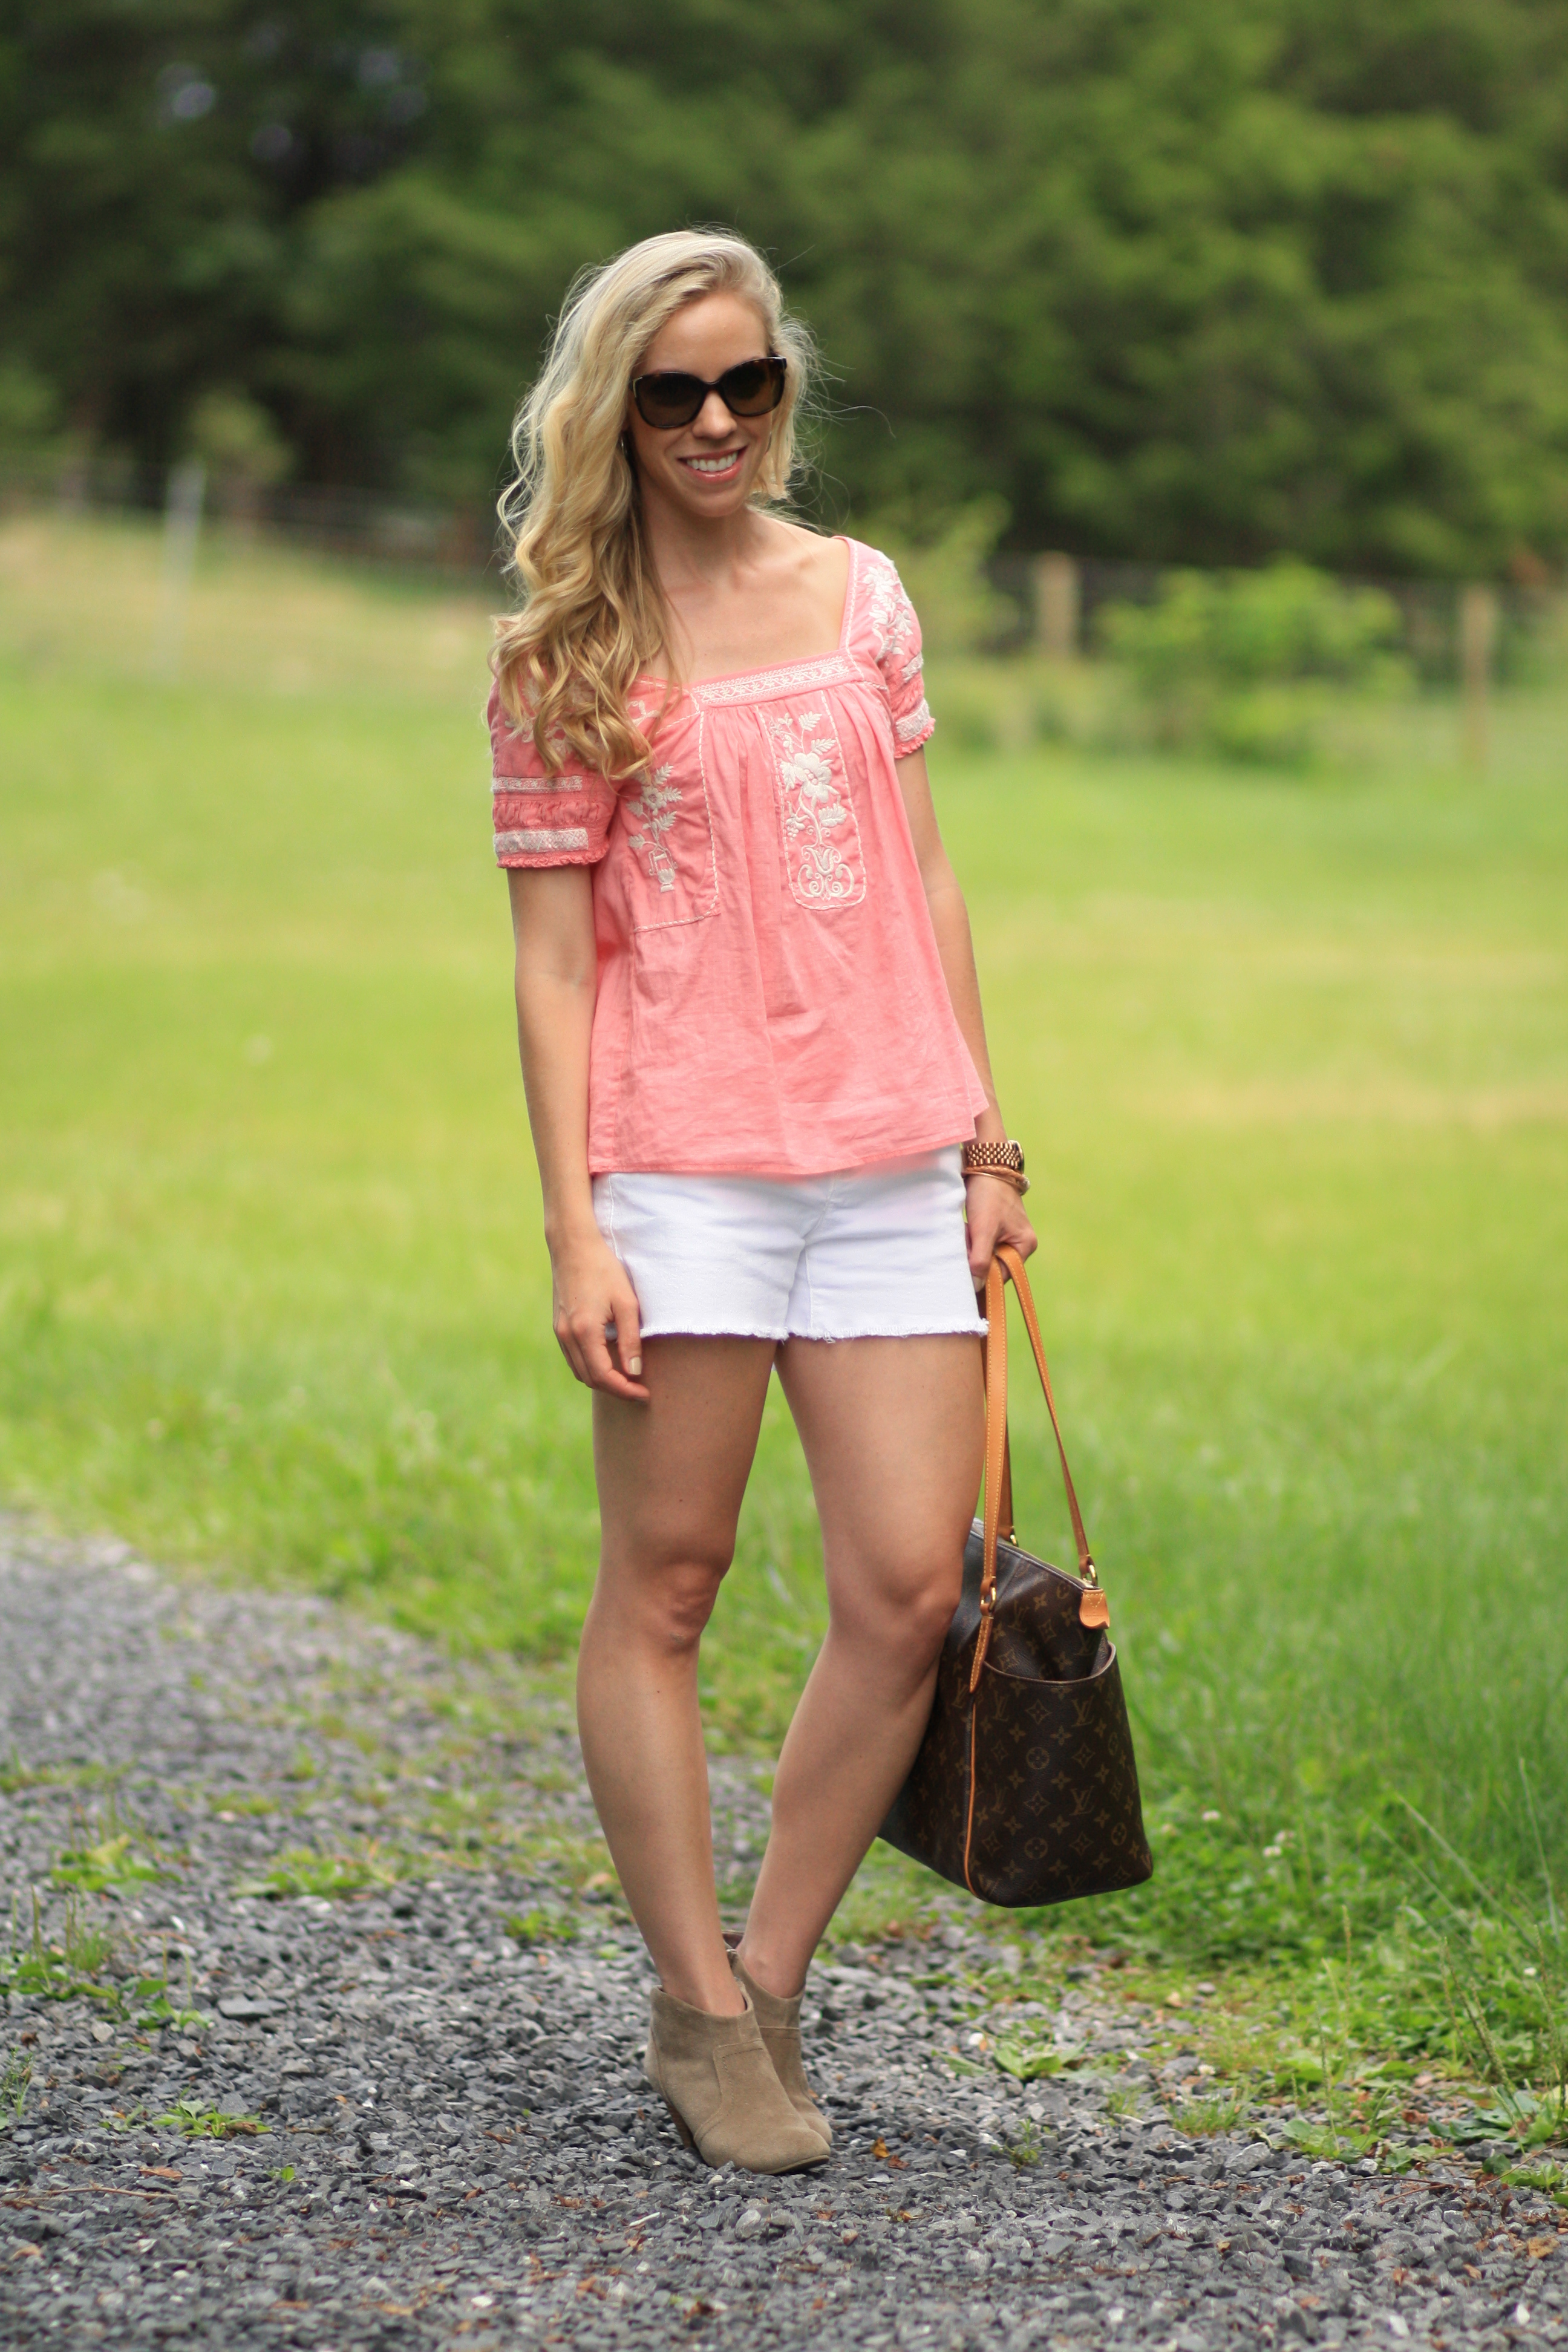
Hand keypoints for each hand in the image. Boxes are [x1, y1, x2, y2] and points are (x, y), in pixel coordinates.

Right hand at [549, 1231, 649, 1399]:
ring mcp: (560, 1332)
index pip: (603, 1376)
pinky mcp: (559, 1326)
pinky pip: (573, 1358)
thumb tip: (635, 1371)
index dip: (625, 1390)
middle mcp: (567, 1336)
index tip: (644, 1394)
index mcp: (584, 1331)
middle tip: (639, 1390)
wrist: (573, 1246)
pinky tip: (608, 1360)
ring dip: (602, 1380)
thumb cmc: (603, 1269)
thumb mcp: (626, 1302)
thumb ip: (630, 1339)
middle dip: (615, 1389)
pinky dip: (590, 1366)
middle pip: (590, 1379)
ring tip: (626, 1379)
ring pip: (579, 1371)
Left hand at [963, 1174, 1036, 1288]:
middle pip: (992, 1266)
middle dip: (974, 1258)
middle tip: (964, 1243)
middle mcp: (1019, 1243)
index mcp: (1024, 1246)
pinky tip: (965, 1231)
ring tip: (966, 1232)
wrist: (984, 1164)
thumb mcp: (983, 1229)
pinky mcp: (995, 1229)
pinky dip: (970, 1241)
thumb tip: (976, 1286)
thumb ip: (980, 1259)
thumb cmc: (988, 1194)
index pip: (1001, 1275)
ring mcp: (1007, 1236)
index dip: (982, 1275)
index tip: (963, 1273)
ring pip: (983, 1255)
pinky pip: (980, 1244)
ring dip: (970, 1249)